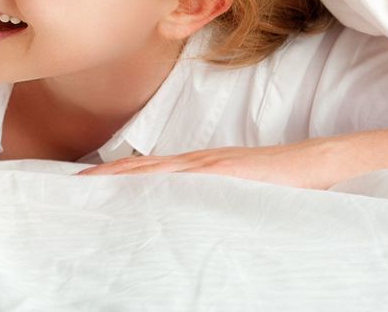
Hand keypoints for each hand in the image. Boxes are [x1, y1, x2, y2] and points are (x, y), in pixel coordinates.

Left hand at [78, 139, 341, 188]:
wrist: (316, 164)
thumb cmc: (278, 184)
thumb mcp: (233, 193)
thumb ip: (206, 202)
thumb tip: (179, 223)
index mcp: (195, 169)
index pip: (144, 172)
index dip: (112, 175)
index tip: (81, 184)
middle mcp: (195, 163)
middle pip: (139, 169)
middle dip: (105, 176)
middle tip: (71, 188)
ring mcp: (208, 166)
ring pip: (154, 171)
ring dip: (120, 177)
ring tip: (89, 186)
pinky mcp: (225, 173)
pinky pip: (184, 178)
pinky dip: (158, 181)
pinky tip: (139, 190)